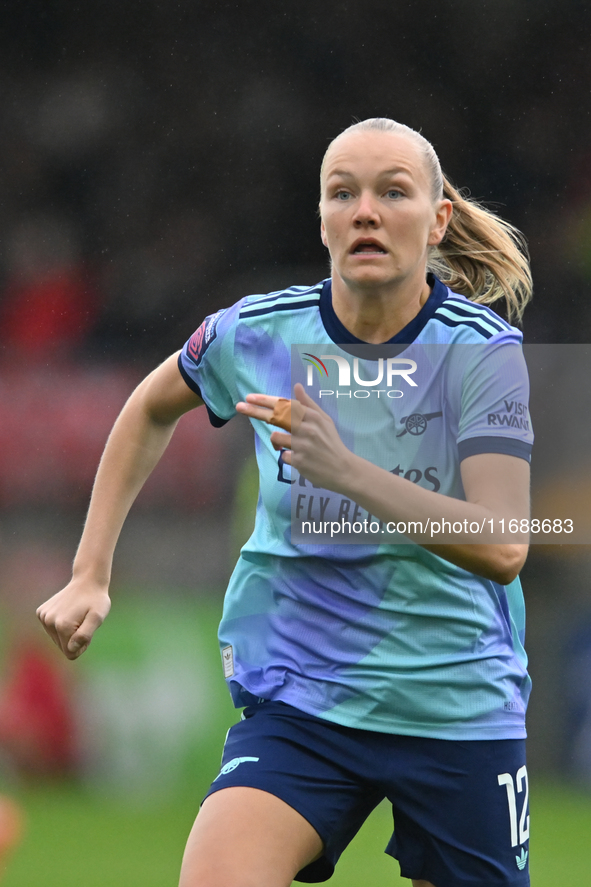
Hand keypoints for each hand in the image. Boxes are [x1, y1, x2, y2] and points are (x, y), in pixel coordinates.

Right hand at [36, 579, 110, 660]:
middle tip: (83, 622)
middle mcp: (49, 621)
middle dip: (75, 639)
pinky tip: (68, 611)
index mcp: (62, 626)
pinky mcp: (41, 612)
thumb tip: (71, 649)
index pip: (71, 653)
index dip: (82, 645)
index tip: (87, 629)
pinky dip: (61, 624)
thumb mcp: (97, 618)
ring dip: (69, 632)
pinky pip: (51, 629)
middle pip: (63, 647)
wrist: (87, 581)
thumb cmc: (96, 601)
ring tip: (77, 616)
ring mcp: (43, 616)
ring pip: (57, 639)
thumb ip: (85, 635)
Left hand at [237, 384, 355, 491]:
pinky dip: (288, 456)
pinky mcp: (299, 461)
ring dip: (279, 441)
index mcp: (312, 416)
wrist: (343, 469)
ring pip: (276, 437)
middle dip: (255, 411)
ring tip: (293, 445)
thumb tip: (297, 386)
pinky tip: (300, 458)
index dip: (266, 400)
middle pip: (275, 417)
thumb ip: (308, 404)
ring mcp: (302, 445)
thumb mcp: (324, 420)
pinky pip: (283, 455)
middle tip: (239, 406)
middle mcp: (306, 428)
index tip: (250, 397)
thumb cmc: (331, 443)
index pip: (284, 405)